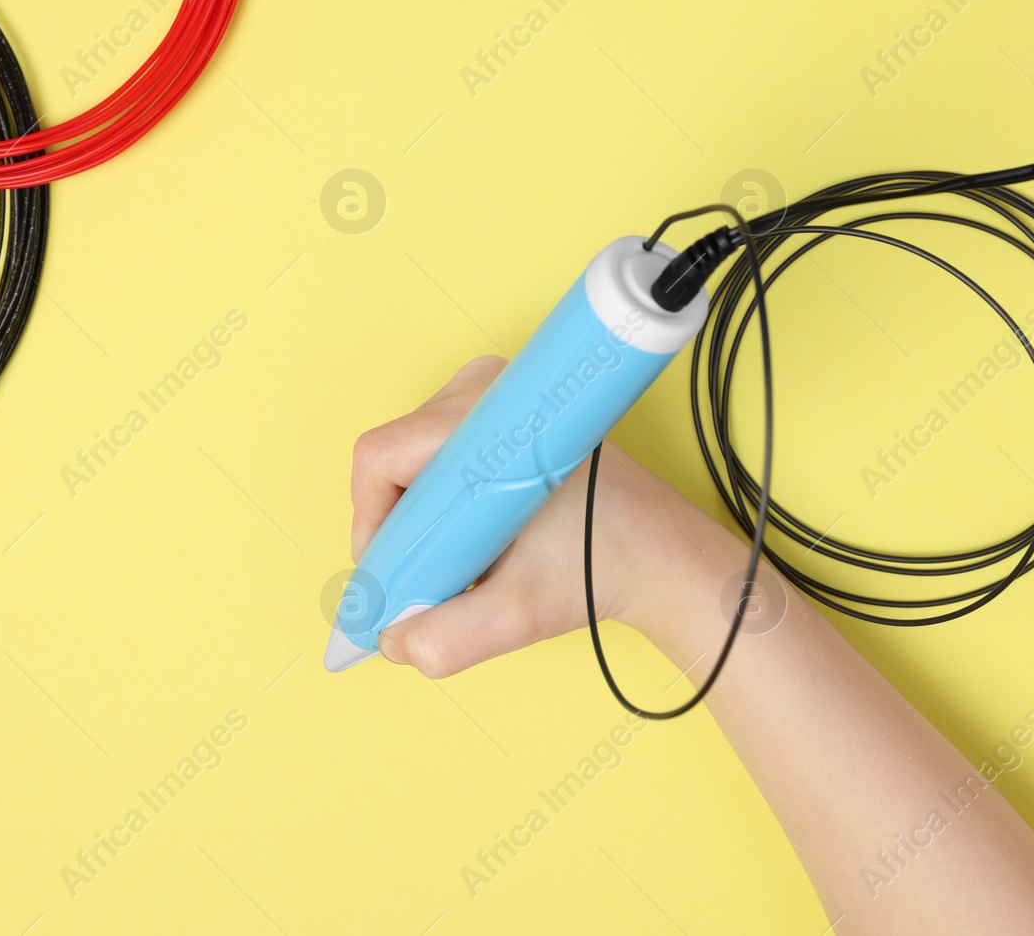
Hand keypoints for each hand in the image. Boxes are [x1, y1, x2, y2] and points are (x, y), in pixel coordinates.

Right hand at [349, 355, 748, 677]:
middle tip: (436, 577)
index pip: (381, 458)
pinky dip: (447, 502)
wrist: (662, 552)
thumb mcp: (522, 614)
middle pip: (395, 459)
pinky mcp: (507, 414)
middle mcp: (488, 392)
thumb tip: (394, 641)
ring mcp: (498, 396)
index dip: (371, 524)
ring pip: (417, 460)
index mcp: (486, 423)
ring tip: (466, 560)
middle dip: (402, 527)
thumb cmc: (602, 566)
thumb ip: (450, 637)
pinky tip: (479, 539)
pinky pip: (444, 456)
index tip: (394, 575)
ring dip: (425, 517)